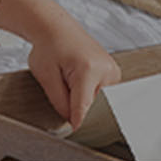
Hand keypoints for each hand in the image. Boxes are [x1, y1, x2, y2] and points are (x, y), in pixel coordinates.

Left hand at [0, 0, 121, 127]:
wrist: (55, 27)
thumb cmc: (48, 47)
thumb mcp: (46, 77)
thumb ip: (60, 103)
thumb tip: (73, 121)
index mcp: (88, 70)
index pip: (85, 109)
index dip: (76, 123)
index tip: (74, 133)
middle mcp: (106, 70)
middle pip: (94, 107)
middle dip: (78, 106)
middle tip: (63, 88)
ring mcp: (113, 71)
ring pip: (99, 102)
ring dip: (84, 99)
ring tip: (70, 79)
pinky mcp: (114, 73)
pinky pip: (102, 94)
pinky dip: (89, 93)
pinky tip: (77, 79)